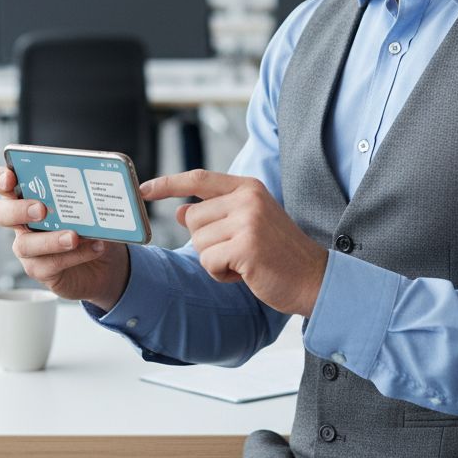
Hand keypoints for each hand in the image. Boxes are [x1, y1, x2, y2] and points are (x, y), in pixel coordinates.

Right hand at [0, 167, 129, 307]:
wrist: (107, 264)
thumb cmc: (94, 226)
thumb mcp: (92, 204)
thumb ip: (85, 191)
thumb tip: (92, 180)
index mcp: (28, 197)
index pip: (3, 184)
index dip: (0, 179)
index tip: (10, 178)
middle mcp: (22, 222)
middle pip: (1, 214)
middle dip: (18, 210)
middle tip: (41, 209)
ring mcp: (29, 248)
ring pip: (25, 245)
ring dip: (50, 240)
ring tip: (74, 237)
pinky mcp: (41, 270)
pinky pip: (49, 264)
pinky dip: (73, 256)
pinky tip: (94, 247)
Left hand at [141, 170, 328, 316]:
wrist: (314, 278)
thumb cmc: (278, 253)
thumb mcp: (248, 223)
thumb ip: (216, 213)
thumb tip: (180, 211)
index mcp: (248, 187)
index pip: (198, 178)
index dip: (167, 184)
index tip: (143, 189)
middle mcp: (247, 198)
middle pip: (192, 219)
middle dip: (207, 242)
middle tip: (237, 251)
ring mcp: (247, 221)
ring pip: (198, 242)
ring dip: (215, 260)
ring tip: (244, 262)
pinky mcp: (246, 246)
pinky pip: (209, 262)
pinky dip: (221, 274)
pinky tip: (245, 273)